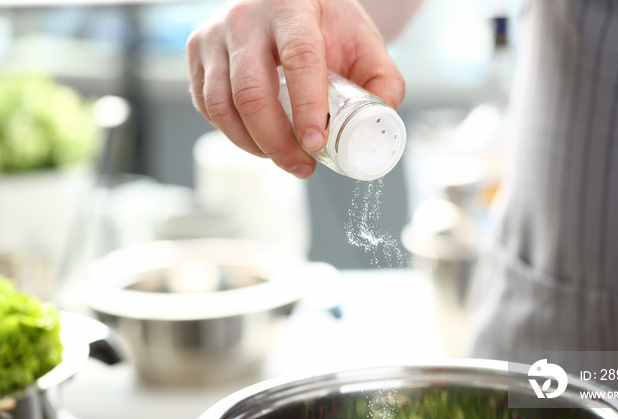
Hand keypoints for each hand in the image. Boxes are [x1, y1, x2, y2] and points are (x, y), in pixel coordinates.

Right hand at [187, 0, 404, 178]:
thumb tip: (379, 124)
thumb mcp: (361, 41)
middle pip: (251, 92)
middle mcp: (245, 20)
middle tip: (302, 165)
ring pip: (221, 105)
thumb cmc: (323, 23)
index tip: (316, 143)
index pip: (299, 59)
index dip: (307, 107)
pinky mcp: (197, 55)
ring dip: (253, 145)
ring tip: (283, 158)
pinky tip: (259, 140)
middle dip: (277, 142)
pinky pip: (207, 106)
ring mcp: (214, 37)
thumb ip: (381, 80)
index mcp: (291, 8)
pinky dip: (233, 134)